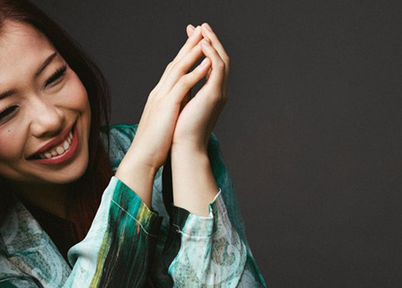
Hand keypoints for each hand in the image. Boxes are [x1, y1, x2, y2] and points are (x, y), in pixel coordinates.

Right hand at [123, 24, 212, 170]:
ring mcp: (161, 97)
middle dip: (188, 45)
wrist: (142, 158)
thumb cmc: (153, 145)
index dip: (184, 55)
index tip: (195, 44)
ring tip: (205, 38)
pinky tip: (206, 63)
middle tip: (200, 29)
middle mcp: (159, 92)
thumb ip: (170, 109)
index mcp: (159, 96)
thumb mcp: (163, 121)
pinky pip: (183, 84)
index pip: (173, 70)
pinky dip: (195, 72)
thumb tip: (179, 105)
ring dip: (193, 52)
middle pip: (175, 63)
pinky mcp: (166, 106)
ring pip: (178, 69)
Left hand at [172, 23, 228, 154]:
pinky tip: (202, 44)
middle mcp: (219, 91)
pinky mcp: (215, 94)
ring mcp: (219, 92)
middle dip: (209, 40)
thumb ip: (188, 92)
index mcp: (211, 93)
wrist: (184, 147)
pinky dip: (211, 54)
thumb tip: (181, 82)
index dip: (202, 48)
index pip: (210, 64)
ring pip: (221, 60)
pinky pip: (217, 68)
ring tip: (203, 29)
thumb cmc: (180, 131)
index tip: (191, 34)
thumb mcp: (184, 105)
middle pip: (219, 58)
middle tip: (199, 25)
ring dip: (212, 42)